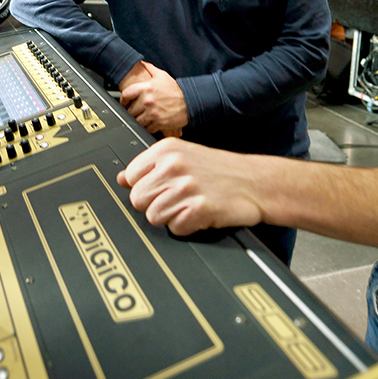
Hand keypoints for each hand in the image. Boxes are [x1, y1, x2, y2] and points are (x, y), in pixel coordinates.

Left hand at [116, 138, 265, 235]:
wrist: (257, 182)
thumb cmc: (220, 170)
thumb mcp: (183, 156)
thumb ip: (150, 166)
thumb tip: (121, 178)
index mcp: (166, 150)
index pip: (130, 177)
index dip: (144, 187)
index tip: (160, 188)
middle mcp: (174, 166)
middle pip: (137, 200)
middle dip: (154, 204)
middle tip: (176, 199)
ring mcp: (186, 187)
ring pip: (153, 217)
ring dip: (171, 217)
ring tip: (189, 206)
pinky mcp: (198, 209)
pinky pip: (175, 228)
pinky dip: (186, 227)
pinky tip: (199, 214)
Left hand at [118, 60, 186, 136]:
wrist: (191, 102)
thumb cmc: (177, 90)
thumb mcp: (162, 76)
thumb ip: (150, 69)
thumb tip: (142, 64)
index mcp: (146, 88)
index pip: (126, 94)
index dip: (123, 100)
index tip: (125, 102)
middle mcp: (148, 101)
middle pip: (130, 110)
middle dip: (131, 111)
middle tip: (134, 111)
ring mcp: (152, 113)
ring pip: (137, 120)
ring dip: (138, 120)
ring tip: (142, 118)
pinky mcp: (158, 123)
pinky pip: (147, 128)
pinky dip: (147, 126)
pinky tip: (150, 122)